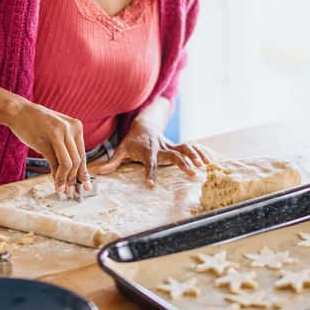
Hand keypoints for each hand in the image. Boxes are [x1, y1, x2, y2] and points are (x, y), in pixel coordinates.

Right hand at [5, 101, 88, 195]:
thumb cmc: (39, 123)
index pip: (83, 154)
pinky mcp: (45, 142)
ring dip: (65, 180)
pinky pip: (55, 164)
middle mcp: (70, 129)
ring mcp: (58, 135)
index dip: (83, 172)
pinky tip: (55, 183)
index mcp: (77, 126)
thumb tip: (75, 171)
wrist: (19, 112)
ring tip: (63, 191)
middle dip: (75, 179)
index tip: (85, 185)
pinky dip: (56, 176)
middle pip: (77, 161)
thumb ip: (68, 146)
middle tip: (72, 192)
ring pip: (68, 164)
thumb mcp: (59, 129)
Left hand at [95, 117, 211, 186]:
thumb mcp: (120, 149)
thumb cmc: (131, 140)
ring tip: (204, 166)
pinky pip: (190, 148)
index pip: (149, 163)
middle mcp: (161, 148)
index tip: (151, 185)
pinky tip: (209, 161)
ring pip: (184, 149)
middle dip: (183, 164)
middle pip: (173, 155)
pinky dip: (200, 153)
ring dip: (195, 156)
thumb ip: (112, 162)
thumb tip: (99, 172)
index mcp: (147, 151)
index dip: (150, 174)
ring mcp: (170, 145)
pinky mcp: (176, 145)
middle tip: (191, 173)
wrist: (143, 124)